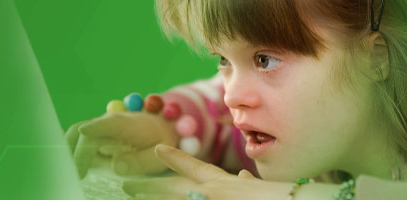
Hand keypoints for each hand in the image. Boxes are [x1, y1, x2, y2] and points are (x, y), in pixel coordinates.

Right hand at [67, 99, 180, 177]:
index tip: (80, 142)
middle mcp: (106, 123)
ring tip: (70, 174)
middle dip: (74, 153)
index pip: (101, 125)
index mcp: (122, 123)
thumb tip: (116, 166)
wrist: (162, 124)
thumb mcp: (156, 154)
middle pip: (80, 133)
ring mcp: (99, 128)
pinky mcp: (95, 135)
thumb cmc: (160, 140)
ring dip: (69, 153)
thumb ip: (138, 161)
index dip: (89, 133)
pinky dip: (73, 154)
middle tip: (74, 176)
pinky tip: (74, 171)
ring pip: (75, 136)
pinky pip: (79, 142)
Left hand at [123, 145, 291, 199]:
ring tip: (131, 193)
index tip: (159, 149)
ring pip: (174, 197)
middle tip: (125, 184)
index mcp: (222, 184)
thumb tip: (242, 178)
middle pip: (171, 189)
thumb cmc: (280, 199)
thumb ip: (248, 184)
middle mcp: (211, 193)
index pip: (194, 168)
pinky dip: (171, 199)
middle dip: (148, 187)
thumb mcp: (259, 189)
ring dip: (152, 196)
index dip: (175, 159)